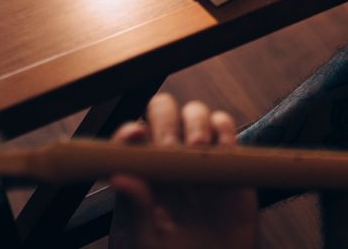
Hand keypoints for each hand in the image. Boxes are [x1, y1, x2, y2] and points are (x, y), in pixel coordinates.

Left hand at [109, 94, 257, 248]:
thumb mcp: (151, 239)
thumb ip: (136, 208)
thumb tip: (118, 176)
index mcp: (144, 172)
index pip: (131, 138)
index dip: (131, 131)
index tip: (136, 136)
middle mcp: (170, 157)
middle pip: (162, 112)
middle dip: (165, 119)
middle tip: (170, 146)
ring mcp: (200, 153)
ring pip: (195, 112)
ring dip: (196, 121)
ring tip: (199, 147)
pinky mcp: (229, 157)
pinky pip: (225, 127)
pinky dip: (224, 127)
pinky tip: (222, 147)